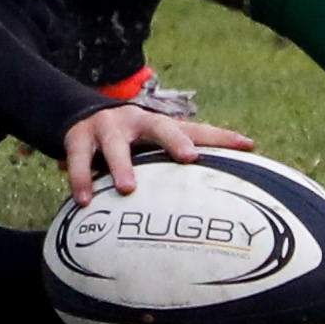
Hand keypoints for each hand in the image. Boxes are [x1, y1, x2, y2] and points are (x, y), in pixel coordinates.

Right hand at [57, 106, 256, 204]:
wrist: (78, 116)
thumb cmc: (128, 144)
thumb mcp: (149, 150)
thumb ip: (174, 175)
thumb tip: (216, 207)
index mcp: (158, 125)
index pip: (195, 129)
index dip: (220, 137)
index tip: (247, 145)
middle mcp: (135, 120)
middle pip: (159, 125)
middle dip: (174, 139)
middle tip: (189, 157)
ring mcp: (106, 126)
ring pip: (114, 143)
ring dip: (120, 164)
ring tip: (127, 188)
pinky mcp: (77, 137)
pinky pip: (78, 158)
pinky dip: (81, 178)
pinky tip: (84, 200)